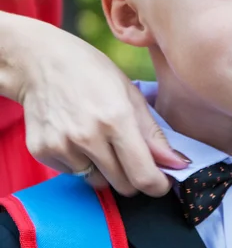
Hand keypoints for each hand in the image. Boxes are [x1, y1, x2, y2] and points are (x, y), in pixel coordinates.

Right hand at [15, 19, 188, 195]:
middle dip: (133, 177)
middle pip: (123, 186)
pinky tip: (75, 136)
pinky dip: (80, 163)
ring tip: (98, 140)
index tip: (161, 182)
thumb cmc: (91, 73)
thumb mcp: (130, 94)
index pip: (143, 175)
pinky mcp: (42, 151)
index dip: (157, 185)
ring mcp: (62, 145)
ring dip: (105, 171)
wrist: (39, 61)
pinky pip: (73, 174)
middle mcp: (88, 136)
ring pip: (98, 183)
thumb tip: (177, 164)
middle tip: (130, 157)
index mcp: (116, 119)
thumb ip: (153, 134)